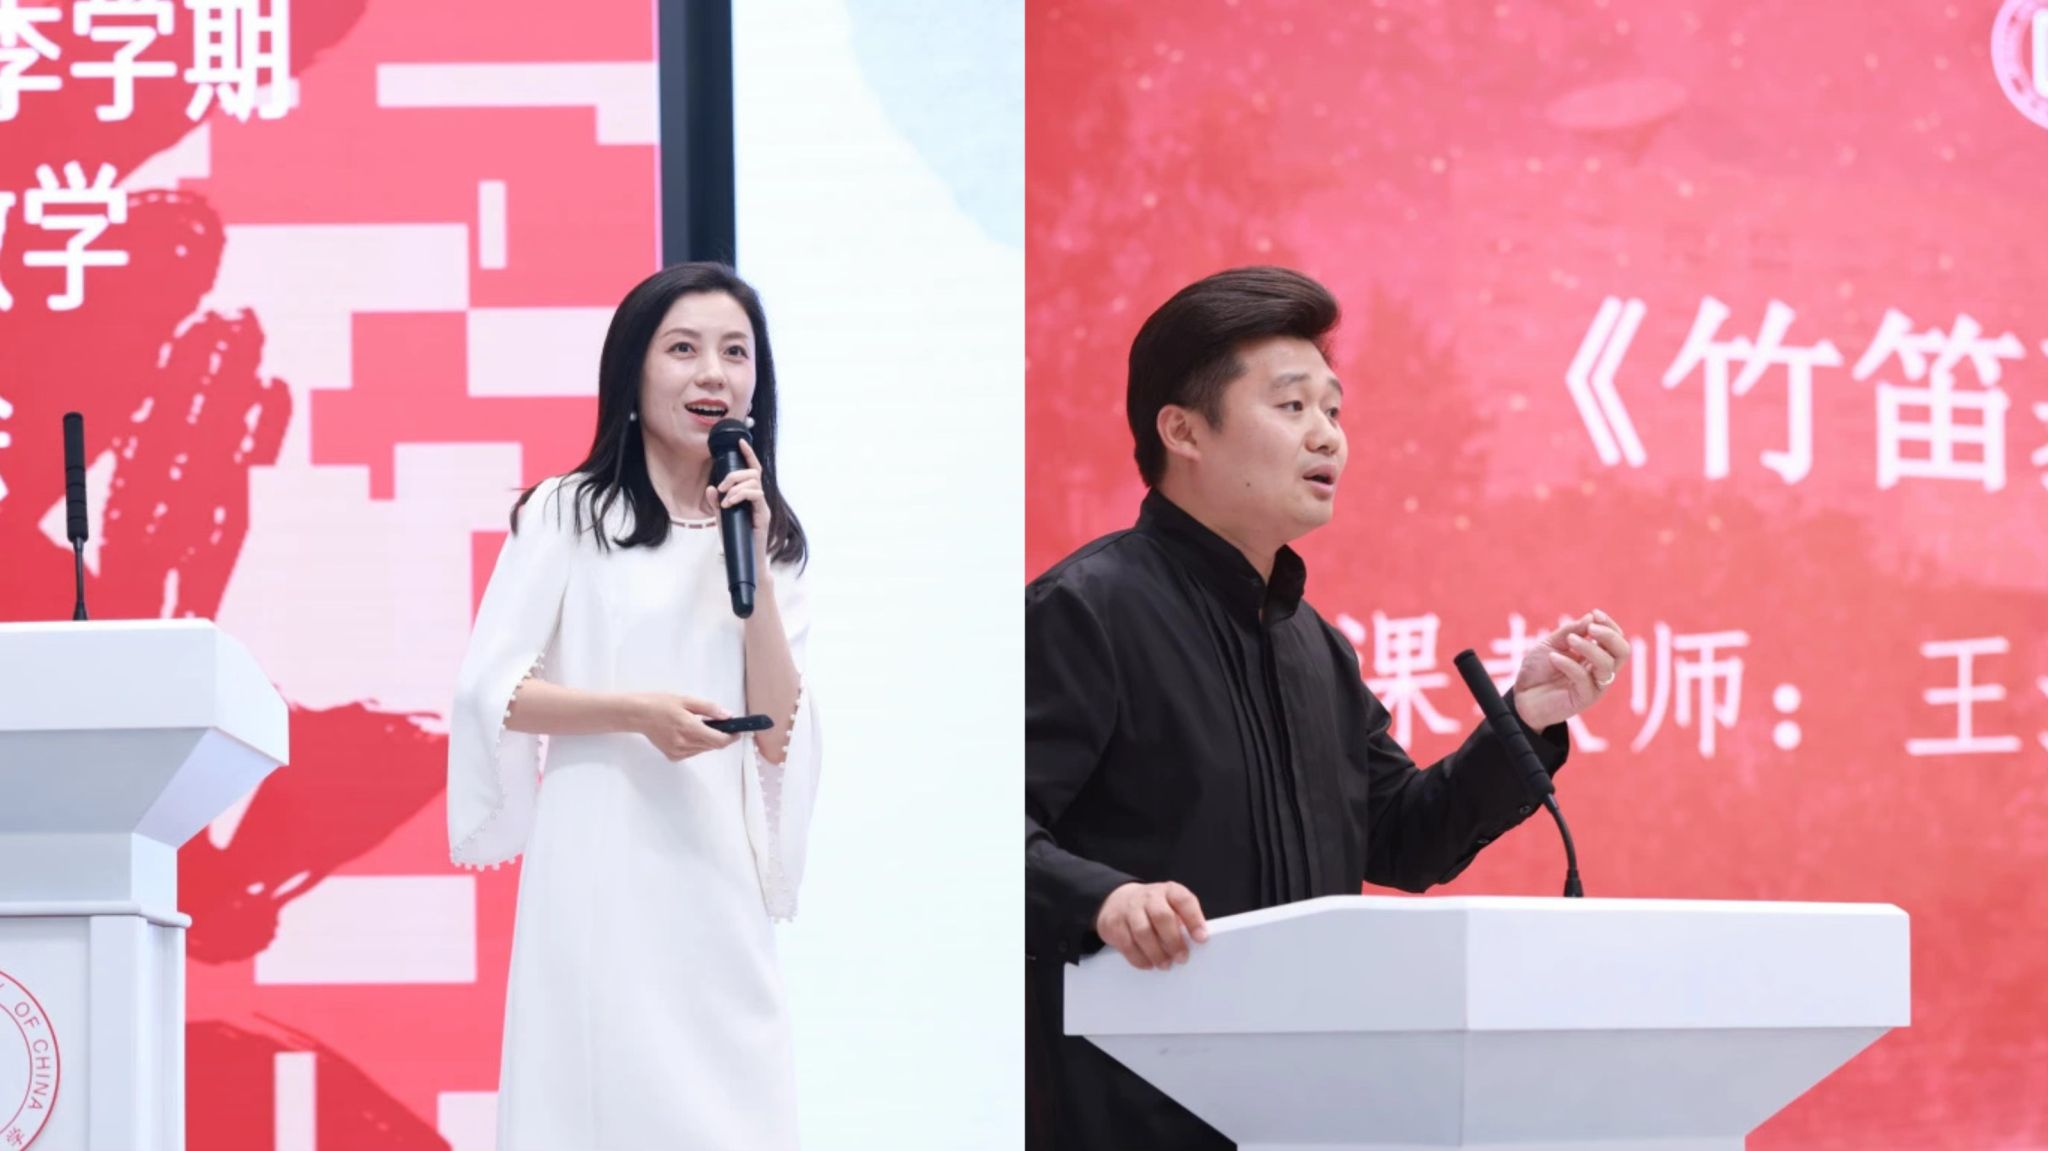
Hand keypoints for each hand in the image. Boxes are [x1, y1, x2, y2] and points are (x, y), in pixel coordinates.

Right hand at [632, 693, 738, 760]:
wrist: (638, 714)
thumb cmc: (661, 704)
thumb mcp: (687, 700)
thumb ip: (709, 709)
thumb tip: (728, 716)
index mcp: (689, 728)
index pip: (718, 740)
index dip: (731, 737)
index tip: (737, 731)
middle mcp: (684, 743)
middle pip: (713, 746)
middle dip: (721, 736)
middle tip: (722, 724)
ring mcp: (677, 752)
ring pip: (703, 749)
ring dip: (708, 740)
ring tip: (699, 725)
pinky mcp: (672, 756)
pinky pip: (693, 752)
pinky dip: (697, 744)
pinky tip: (688, 732)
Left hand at [707, 438, 772, 566]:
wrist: (746, 559)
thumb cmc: (736, 538)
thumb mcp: (721, 517)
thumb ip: (715, 503)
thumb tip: (710, 488)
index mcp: (750, 496)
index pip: (753, 470)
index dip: (748, 454)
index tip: (740, 442)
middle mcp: (759, 498)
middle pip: (753, 473)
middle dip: (735, 474)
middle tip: (722, 486)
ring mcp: (762, 506)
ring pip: (754, 483)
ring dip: (737, 487)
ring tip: (726, 500)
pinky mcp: (764, 515)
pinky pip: (756, 496)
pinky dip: (741, 496)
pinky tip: (730, 504)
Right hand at [1095, 881, 1208, 969]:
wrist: (1118, 900)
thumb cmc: (1153, 908)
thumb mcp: (1170, 905)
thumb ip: (1183, 920)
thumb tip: (1196, 942)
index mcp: (1168, 891)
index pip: (1183, 900)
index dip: (1194, 919)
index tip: (1202, 938)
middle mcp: (1149, 897)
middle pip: (1162, 916)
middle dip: (1173, 940)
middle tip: (1182, 958)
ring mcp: (1129, 909)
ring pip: (1143, 932)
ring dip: (1156, 953)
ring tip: (1165, 964)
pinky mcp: (1114, 923)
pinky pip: (1126, 944)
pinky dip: (1139, 958)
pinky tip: (1148, 964)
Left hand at [1513, 609, 1630, 729]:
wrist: (1521, 696)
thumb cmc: (1538, 669)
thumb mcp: (1551, 643)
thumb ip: (1570, 632)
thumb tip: (1591, 617)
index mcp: (1596, 655)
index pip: (1616, 639)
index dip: (1609, 625)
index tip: (1595, 613)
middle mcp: (1599, 670)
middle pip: (1622, 652)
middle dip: (1609, 636)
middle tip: (1591, 629)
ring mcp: (1594, 685)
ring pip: (1607, 665)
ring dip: (1589, 648)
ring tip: (1570, 640)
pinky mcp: (1584, 698)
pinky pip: (1584, 678)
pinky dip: (1569, 664)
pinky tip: (1553, 657)